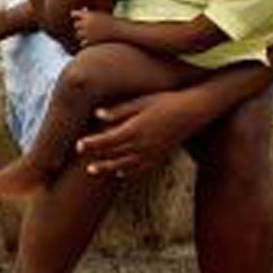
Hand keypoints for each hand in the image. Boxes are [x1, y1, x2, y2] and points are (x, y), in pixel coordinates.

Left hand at [72, 8, 118, 47]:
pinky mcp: (91, 42)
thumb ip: (91, 16)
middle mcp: (87, 24)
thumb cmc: (113, 22)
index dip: (75, 15)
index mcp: (89, 15)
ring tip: (90, 34)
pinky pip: (82, 43)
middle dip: (80, 26)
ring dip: (82, 34)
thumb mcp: (102, 16)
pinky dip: (85, 42)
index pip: (74, 14)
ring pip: (78, 34)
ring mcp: (88, 33)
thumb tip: (82, 13)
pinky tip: (90, 41)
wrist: (121, 31)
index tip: (75, 16)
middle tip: (85, 27)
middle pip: (76, 25)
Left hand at [74, 92, 205, 177]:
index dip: (91, 144)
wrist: (194, 111)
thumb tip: (96, 115)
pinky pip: (141, 167)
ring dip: (107, 167)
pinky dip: (128, 170)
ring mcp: (152, 152)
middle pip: (113, 154)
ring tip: (92, 170)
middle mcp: (142, 144)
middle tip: (79, 157)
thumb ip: (119, 110)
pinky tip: (120, 172)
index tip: (77, 145)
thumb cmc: (167, 100)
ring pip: (125, 164)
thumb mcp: (142, 101)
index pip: (107, 140)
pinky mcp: (160, 155)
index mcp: (135, 129)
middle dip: (96, 155)